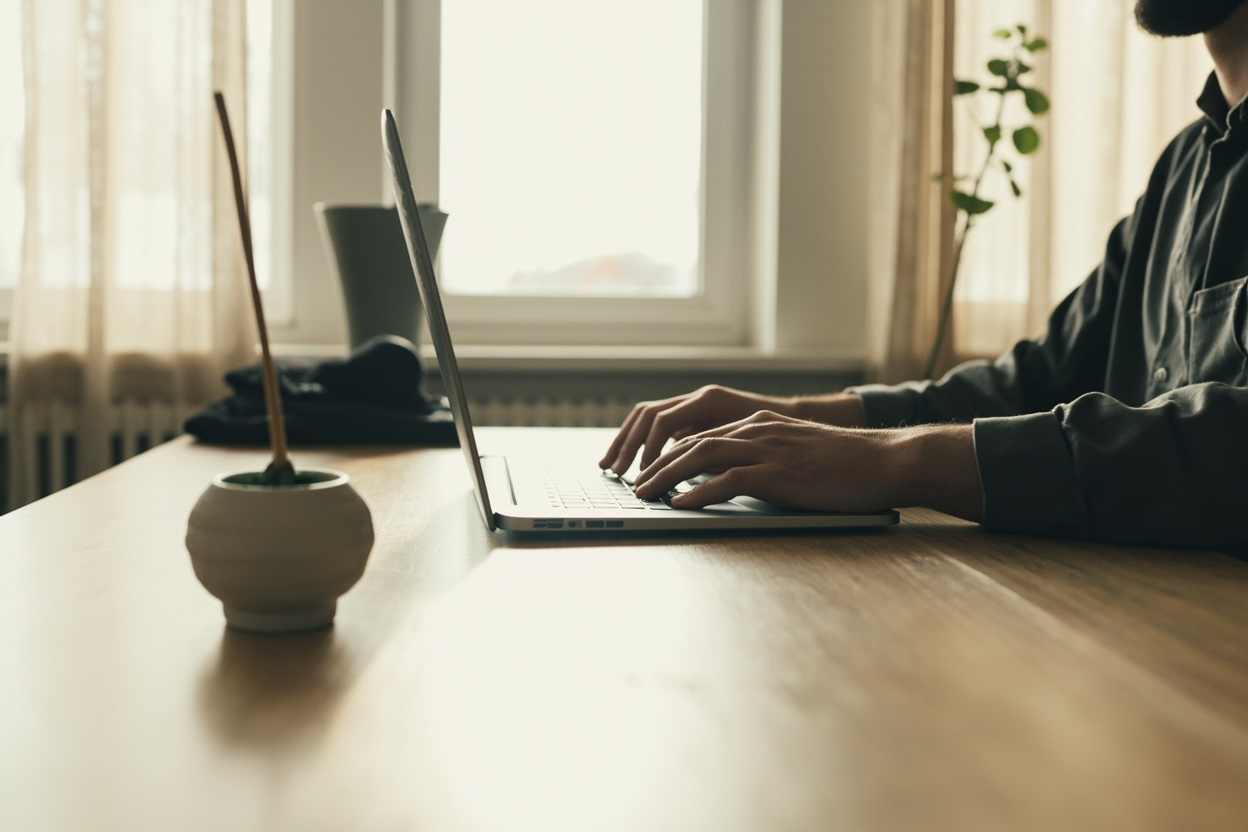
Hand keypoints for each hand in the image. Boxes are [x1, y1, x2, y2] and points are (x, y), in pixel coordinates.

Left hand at [599, 385, 866, 474]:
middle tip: (635, 486)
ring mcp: (768, 449)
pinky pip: (728, 480)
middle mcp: (758, 431)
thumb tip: (736, 481)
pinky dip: (699, 493)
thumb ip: (765, 460)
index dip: (670, 455)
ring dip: (667, 477)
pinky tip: (680, 505)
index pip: (703, 436)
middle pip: (693, 443)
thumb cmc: (846, 465)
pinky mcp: (779, 473)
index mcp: (761, 425)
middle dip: (658, 464)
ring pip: (702, 456)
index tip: (649, 473)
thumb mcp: (797, 454)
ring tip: (645, 494)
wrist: (883, 461)